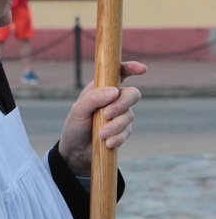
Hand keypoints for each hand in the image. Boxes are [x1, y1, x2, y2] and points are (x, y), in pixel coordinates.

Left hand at [58, 61, 145, 175]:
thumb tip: (115, 91)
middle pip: (133, 94)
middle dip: (121, 104)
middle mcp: (114, 99)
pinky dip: (117, 137)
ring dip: (115, 126)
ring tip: (100, 134)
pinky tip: (107, 143)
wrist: (76, 150)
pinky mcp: (123, 130)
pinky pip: (127, 132)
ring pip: (130, 115)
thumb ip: (94, 98)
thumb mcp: (78, 110)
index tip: (142, 69)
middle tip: (106, 114)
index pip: (119, 73)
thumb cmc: (75, 125)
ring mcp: (121, 115)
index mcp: (101, 88)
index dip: (131, 68)